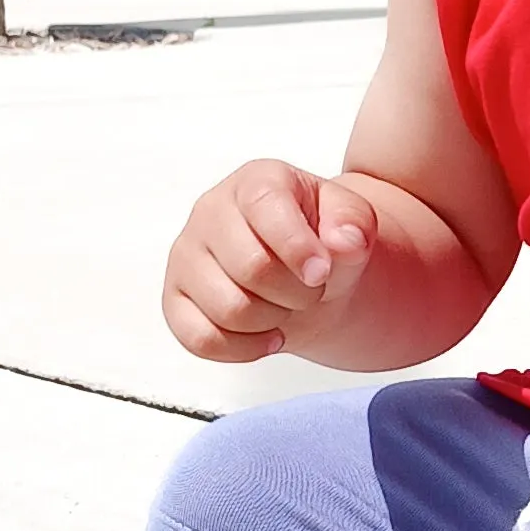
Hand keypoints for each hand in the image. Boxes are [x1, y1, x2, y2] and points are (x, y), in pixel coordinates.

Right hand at [161, 158, 379, 361]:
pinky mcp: (175, 298)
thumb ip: (354, 224)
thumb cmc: (322, 242)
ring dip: (272, 321)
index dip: (299, 248)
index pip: (266, 208)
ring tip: (286, 306)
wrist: (303, 276)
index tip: (322, 272)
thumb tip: (345, 242)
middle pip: (252, 268)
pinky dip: (244, 349)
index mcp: (256, 181)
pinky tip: (268, 336)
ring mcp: (186, 255)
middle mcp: (211, 211)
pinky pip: (201, 340)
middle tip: (310, 290)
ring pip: (228, 310)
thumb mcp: (350, 222)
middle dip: (296, 293)